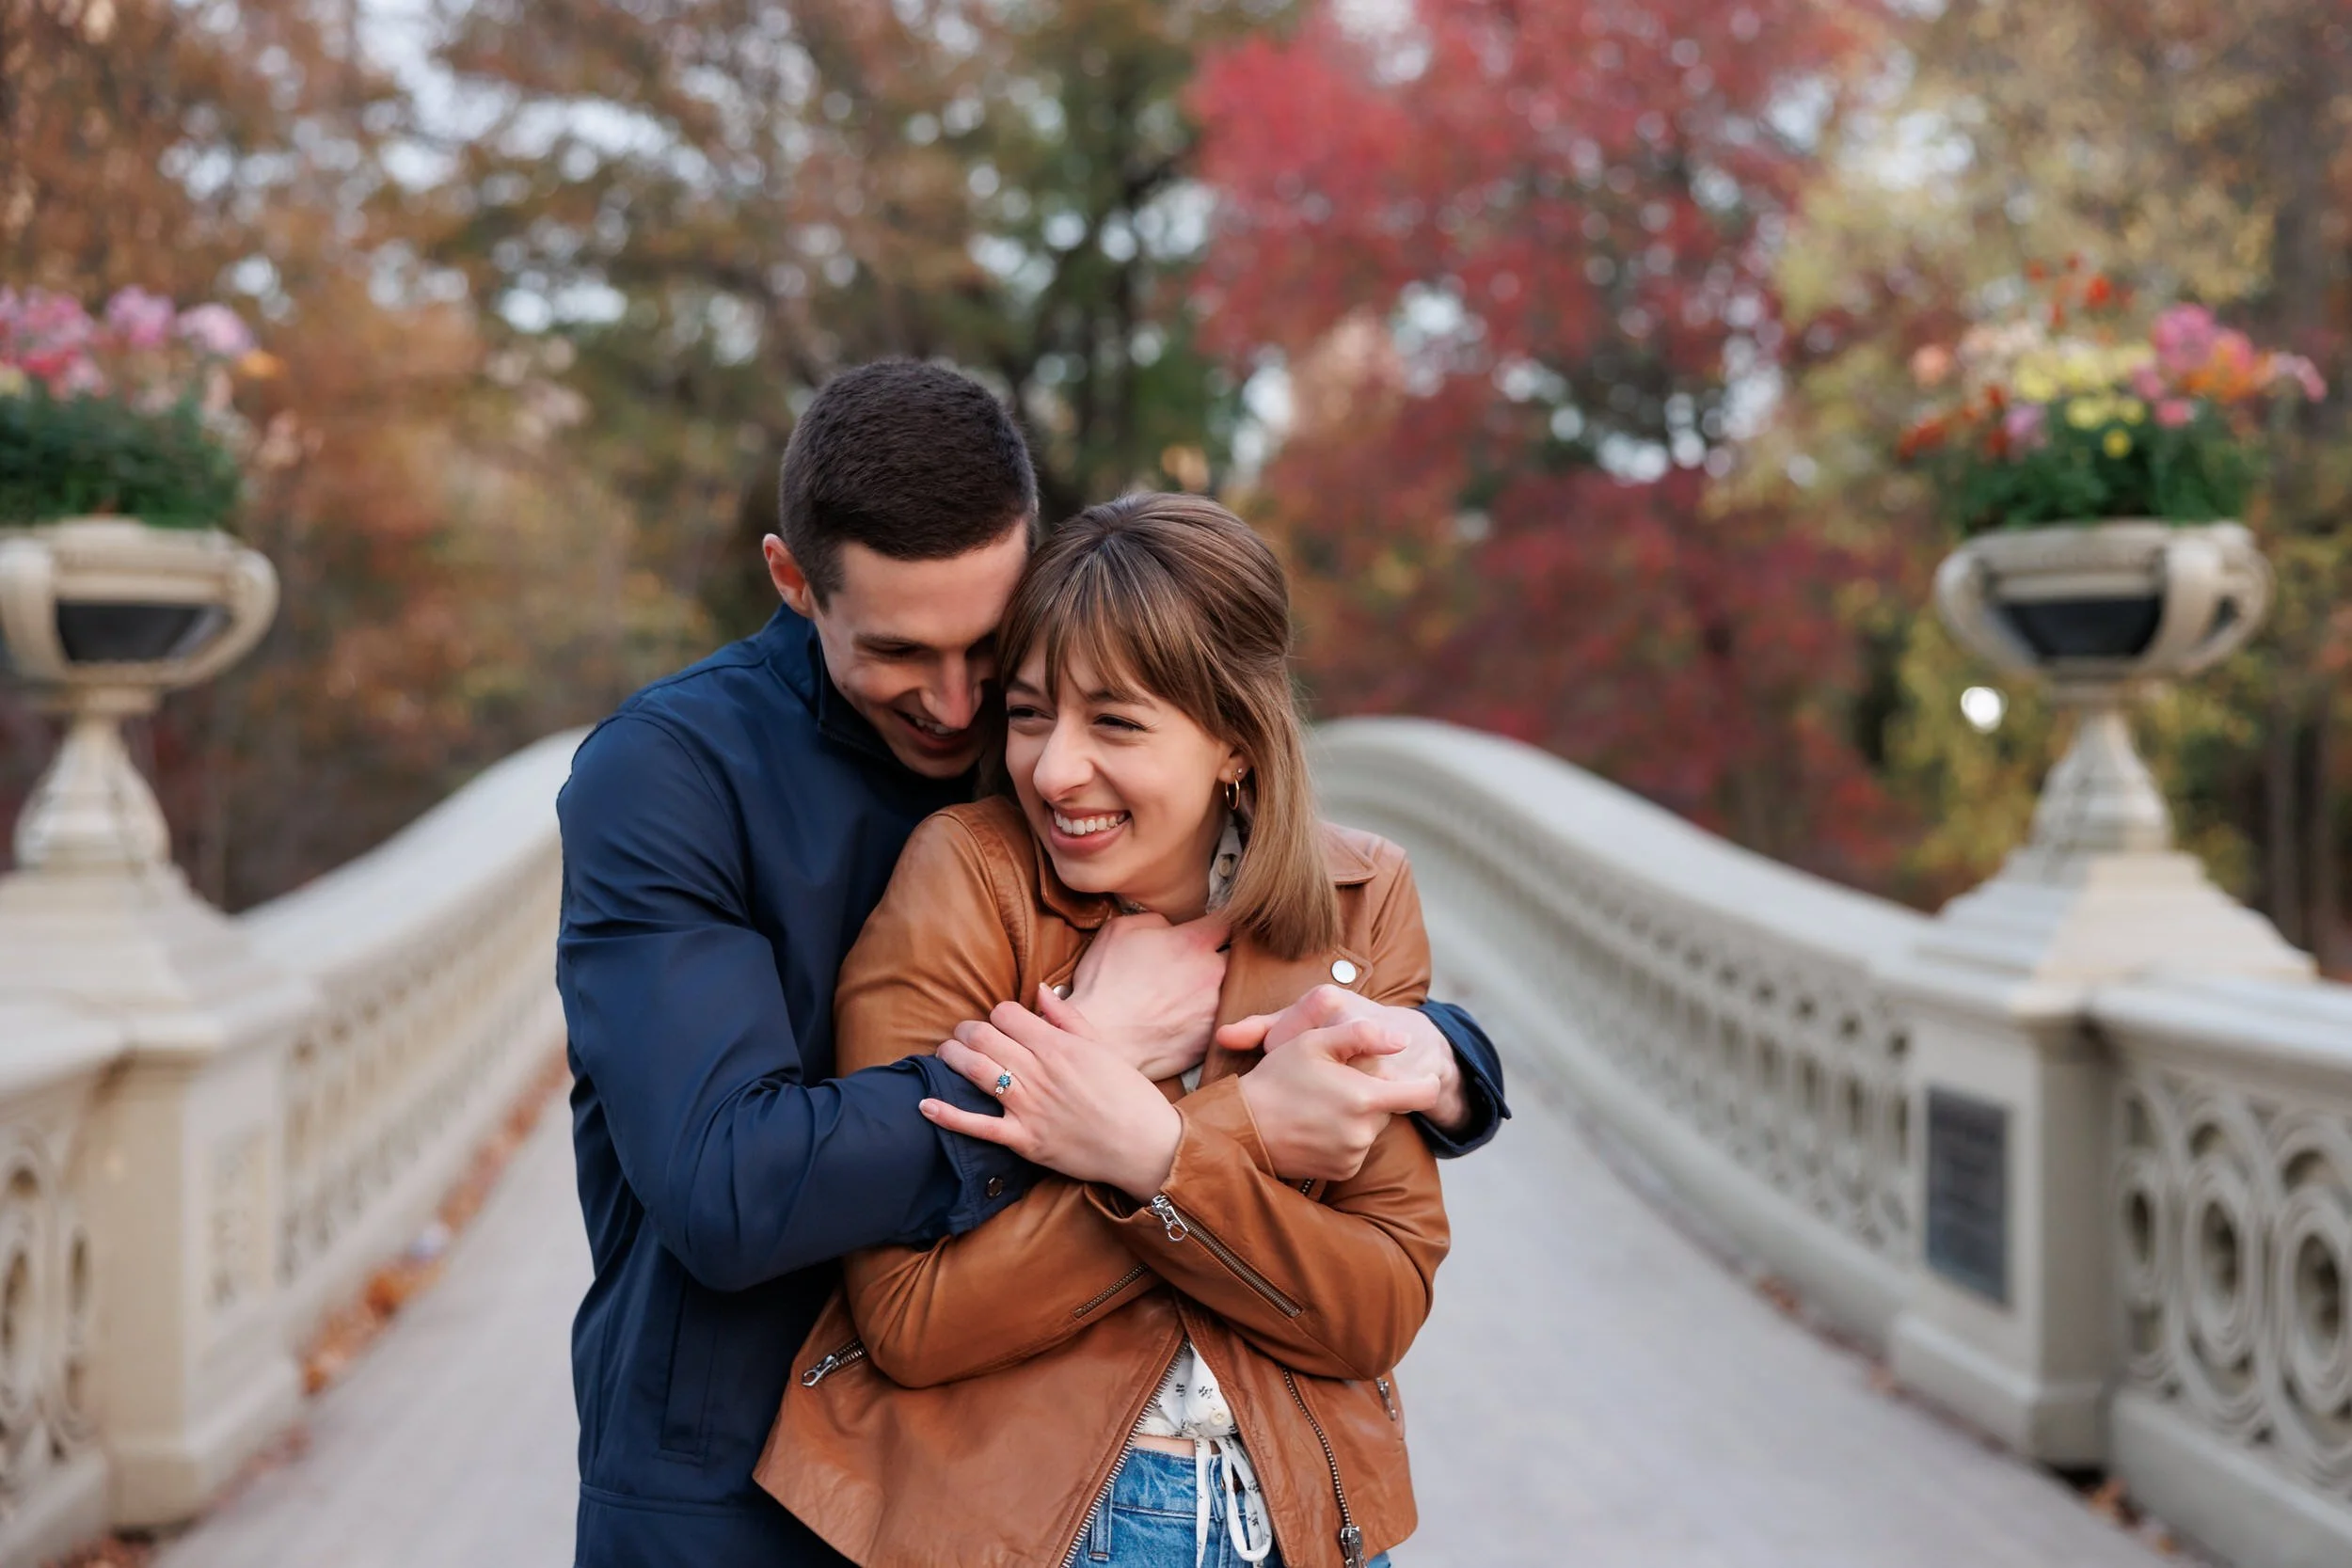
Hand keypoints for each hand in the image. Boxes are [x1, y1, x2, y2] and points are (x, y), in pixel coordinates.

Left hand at [922, 993, 1183, 1200]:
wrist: (1145, 1146)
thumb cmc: (1129, 1095)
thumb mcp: (1103, 1047)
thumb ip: (1067, 1017)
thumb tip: (1040, 989)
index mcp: (1058, 1045)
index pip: (1006, 1014)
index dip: (997, 1015)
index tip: (1000, 1025)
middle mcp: (1039, 1072)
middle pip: (983, 1037)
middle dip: (966, 1032)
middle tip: (964, 1036)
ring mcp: (1029, 1107)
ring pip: (976, 1071)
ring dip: (952, 1058)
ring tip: (946, 1055)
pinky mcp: (1024, 1140)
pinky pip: (978, 1126)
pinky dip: (948, 1115)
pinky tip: (925, 1104)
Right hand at [1067, 911, 1227, 1081]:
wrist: (1100, 1039)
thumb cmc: (1104, 984)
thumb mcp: (1119, 931)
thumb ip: (1155, 920)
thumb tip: (1171, 926)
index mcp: (1193, 942)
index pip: (1227, 921)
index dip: (1217, 925)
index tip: (1209, 930)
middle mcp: (1213, 972)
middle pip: (1236, 956)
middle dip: (1221, 956)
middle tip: (1199, 964)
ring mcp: (1216, 1007)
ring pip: (1229, 989)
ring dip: (1214, 988)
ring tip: (1187, 995)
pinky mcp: (1211, 1037)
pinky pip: (1218, 1019)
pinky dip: (1206, 1017)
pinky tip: (1183, 1019)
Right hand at [1222, 985, 1470, 1135]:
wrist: (1242, 1128)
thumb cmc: (1277, 1079)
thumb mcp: (1315, 1042)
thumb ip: (1363, 1035)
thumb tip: (1403, 1040)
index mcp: (1365, 1098)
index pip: (1421, 1095)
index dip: (1428, 1083)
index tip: (1426, 1077)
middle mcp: (1364, 1133)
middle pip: (1388, 1108)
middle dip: (1371, 1094)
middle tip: (1336, 1084)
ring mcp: (1353, 1156)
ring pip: (1371, 1128)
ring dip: (1357, 1116)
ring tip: (1319, 1105)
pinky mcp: (1342, 1172)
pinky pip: (1355, 1149)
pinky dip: (1343, 1136)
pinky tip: (1316, 1126)